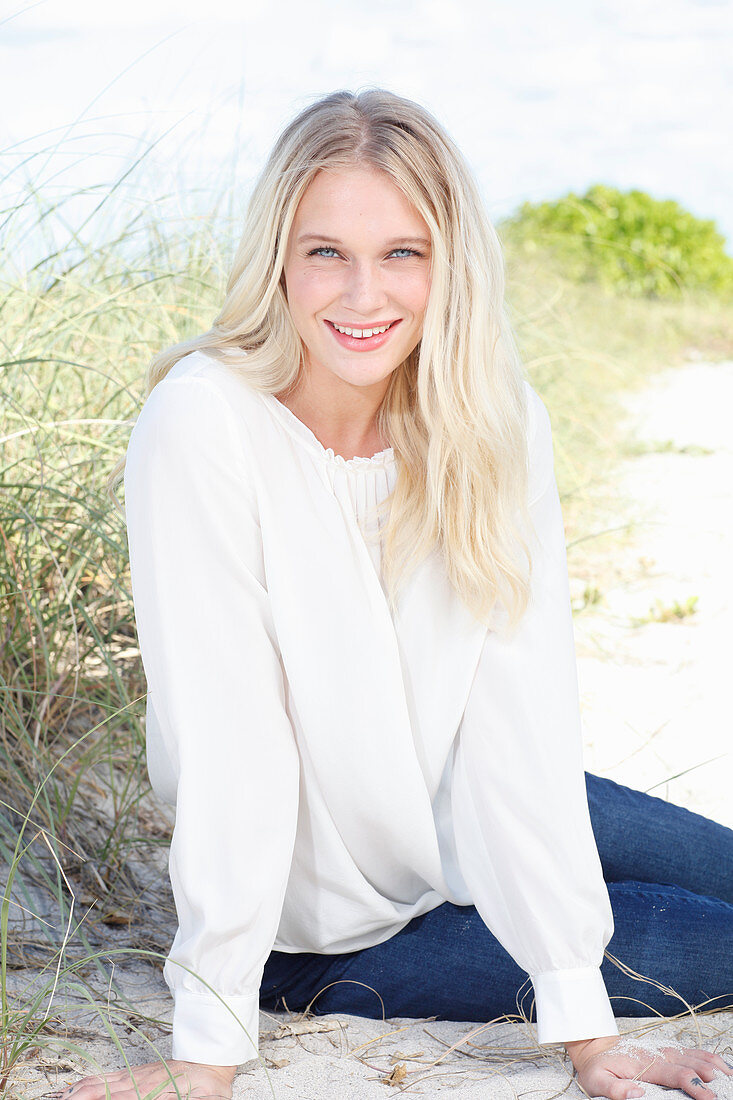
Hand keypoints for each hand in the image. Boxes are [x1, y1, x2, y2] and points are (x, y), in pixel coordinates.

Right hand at [45, 1059, 238, 1099]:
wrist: (212, 1059)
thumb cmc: (209, 1086)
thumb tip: (180, 1098)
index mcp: (152, 1092)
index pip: (120, 1099)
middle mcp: (139, 1082)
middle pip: (103, 1091)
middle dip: (81, 1098)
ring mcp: (137, 1075)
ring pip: (102, 1083)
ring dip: (80, 1092)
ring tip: (63, 1098)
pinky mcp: (137, 1072)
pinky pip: (109, 1076)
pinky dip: (90, 1082)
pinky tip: (78, 1088)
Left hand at [565, 1035, 732, 1099]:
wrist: (594, 1047)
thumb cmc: (597, 1068)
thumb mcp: (597, 1081)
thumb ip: (615, 1090)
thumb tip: (637, 1094)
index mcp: (644, 1063)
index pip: (675, 1074)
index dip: (693, 1085)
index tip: (708, 1097)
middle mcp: (658, 1054)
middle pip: (690, 1063)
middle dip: (710, 1077)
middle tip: (726, 1090)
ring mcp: (663, 1051)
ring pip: (693, 1055)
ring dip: (713, 1065)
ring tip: (730, 1076)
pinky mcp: (666, 1051)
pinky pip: (690, 1052)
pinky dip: (707, 1058)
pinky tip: (720, 1066)